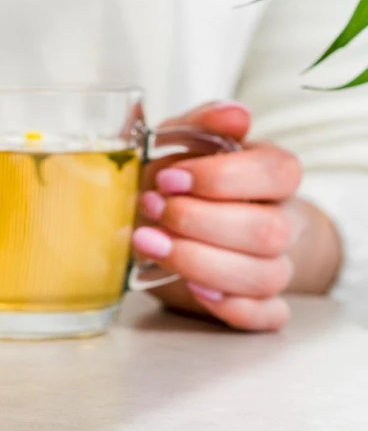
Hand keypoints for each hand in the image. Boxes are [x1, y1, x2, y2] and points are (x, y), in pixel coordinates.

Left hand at [131, 101, 310, 331]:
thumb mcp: (182, 142)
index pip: (277, 172)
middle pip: (269, 230)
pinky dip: (233, 309)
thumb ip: (202, 123)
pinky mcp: (259, 303)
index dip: (222, 178)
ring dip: (201, 262)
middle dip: (200, 222)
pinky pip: (267, 316)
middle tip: (151, 208)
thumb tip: (234, 114)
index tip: (169, 179)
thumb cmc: (182, 178)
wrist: (179, 221)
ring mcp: (275, 264)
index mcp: (271, 173)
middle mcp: (281, 220)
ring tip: (149, 243)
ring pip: (265, 276)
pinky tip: (194, 289)